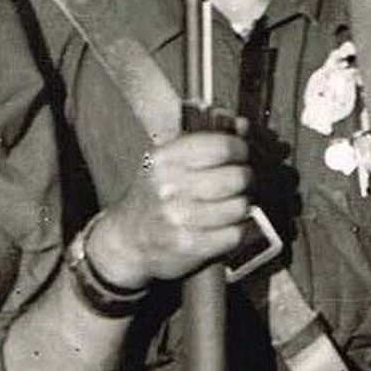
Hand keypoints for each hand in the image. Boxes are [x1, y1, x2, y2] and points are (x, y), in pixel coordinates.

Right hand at [86, 130, 251, 287]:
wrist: (125, 240)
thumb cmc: (152, 196)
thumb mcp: (170, 161)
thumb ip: (208, 139)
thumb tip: (242, 125)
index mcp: (165, 159)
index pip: (222, 146)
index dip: (241, 149)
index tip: (241, 154)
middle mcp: (168, 187)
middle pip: (236, 177)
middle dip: (245, 179)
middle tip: (240, 182)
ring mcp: (177, 218)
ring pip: (239, 206)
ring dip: (242, 206)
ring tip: (231, 204)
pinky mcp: (187, 245)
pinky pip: (234, 233)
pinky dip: (237, 230)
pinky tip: (226, 226)